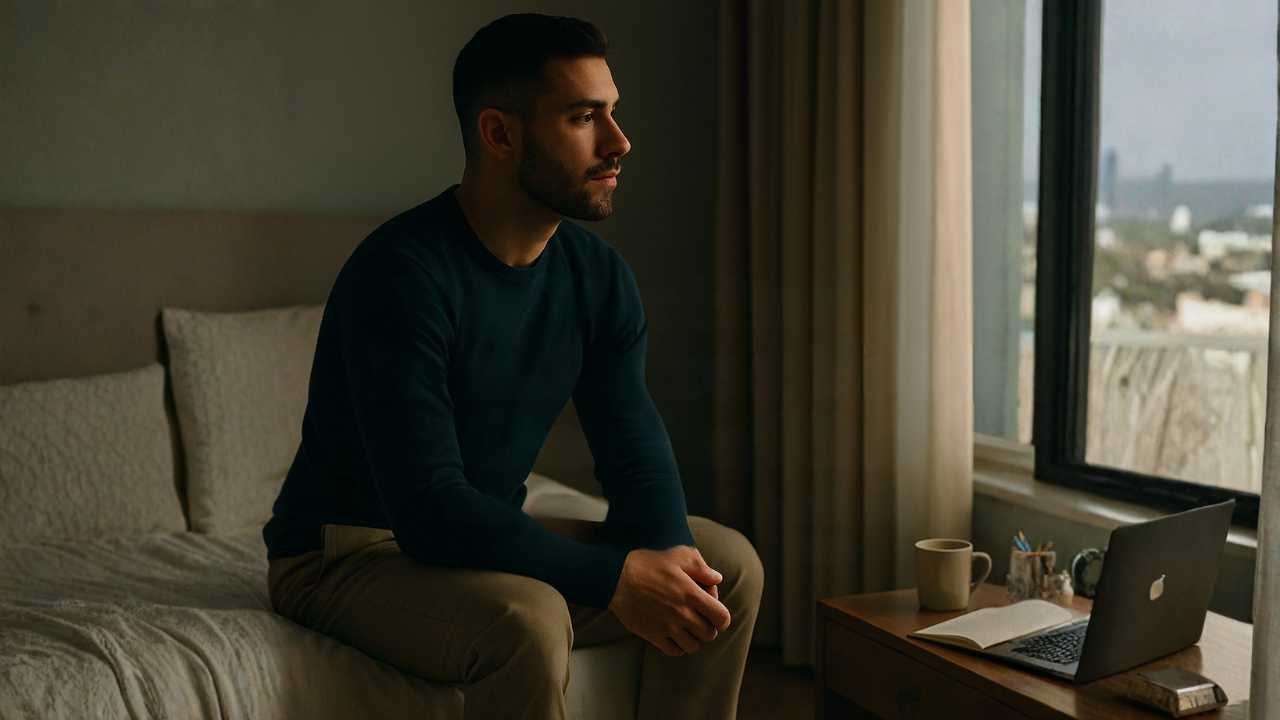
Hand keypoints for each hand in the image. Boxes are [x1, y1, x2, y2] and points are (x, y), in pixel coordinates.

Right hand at [608, 546, 730, 656]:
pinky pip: (674, 651)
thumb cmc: (647, 563)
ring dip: (693, 638)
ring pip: (693, 646)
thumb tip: (717, 579)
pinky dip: (678, 646)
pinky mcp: (653, 636)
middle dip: (708, 626)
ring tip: (686, 626)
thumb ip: (701, 567)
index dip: (722, 617)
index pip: (721, 617)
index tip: (716, 613)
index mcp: (692, 595)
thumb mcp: (677, 555)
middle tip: (699, 617)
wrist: (615, 578)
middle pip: (709, 634)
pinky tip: (673, 634)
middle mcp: (682, 614)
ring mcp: (667, 627)